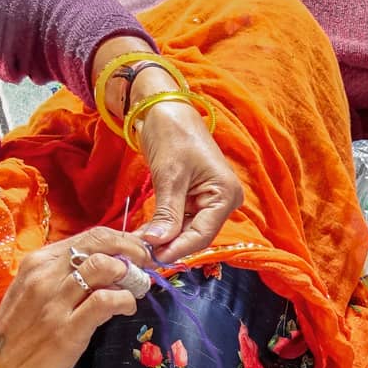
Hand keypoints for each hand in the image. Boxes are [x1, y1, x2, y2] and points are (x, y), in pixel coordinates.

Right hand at [0, 227, 155, 367]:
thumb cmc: (22, 330)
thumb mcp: (37, 290)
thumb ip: (66, 273)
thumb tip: (107, 260)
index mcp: (39, 262)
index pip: (90, 236)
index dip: (122, 240)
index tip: (137, 252)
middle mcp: (45, 275)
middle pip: (100, 244)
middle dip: (132, 250)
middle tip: (145, 265)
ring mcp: (55, 302)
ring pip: (104, 267)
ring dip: (130, 275)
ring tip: (135, 289)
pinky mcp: (67, 330)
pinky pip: (105, 301)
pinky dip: (125, 301)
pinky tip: (127, 309)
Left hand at [130, 66, 243, 263]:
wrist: (163, 108)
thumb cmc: (172, 134)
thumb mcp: (170, 176)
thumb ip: (167, 213)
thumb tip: (157, 243)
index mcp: (225, 194)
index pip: (204, 234)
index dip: (179, 248)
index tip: (154, 258)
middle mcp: (222, 201)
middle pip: (197, 235)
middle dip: (171, 245)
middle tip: (143, 256)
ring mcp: (208, 200)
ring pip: (187, 230)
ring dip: (166, 239)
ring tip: (141, 247)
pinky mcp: (193, 198)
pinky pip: (180, 220)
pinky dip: (164, 228)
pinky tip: (147, 234)